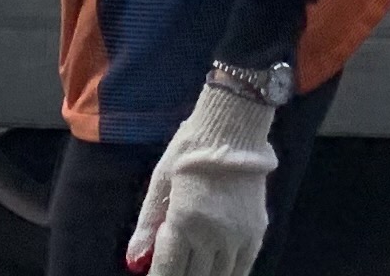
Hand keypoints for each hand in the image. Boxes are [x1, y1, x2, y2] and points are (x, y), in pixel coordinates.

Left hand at [127, 78, 275, 275]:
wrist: (233, 128)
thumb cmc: (190, 151)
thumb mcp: (161, 182)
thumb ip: (147, 224)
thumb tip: (133, 260)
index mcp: (184, 222)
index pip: (168, 271)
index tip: (154, 275)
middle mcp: (212, 236)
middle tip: (173, 269)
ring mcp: (237, 237)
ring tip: (193, 269)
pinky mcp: (256, 234)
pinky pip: (242, 269)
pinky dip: (227, 275)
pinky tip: (216, 272)